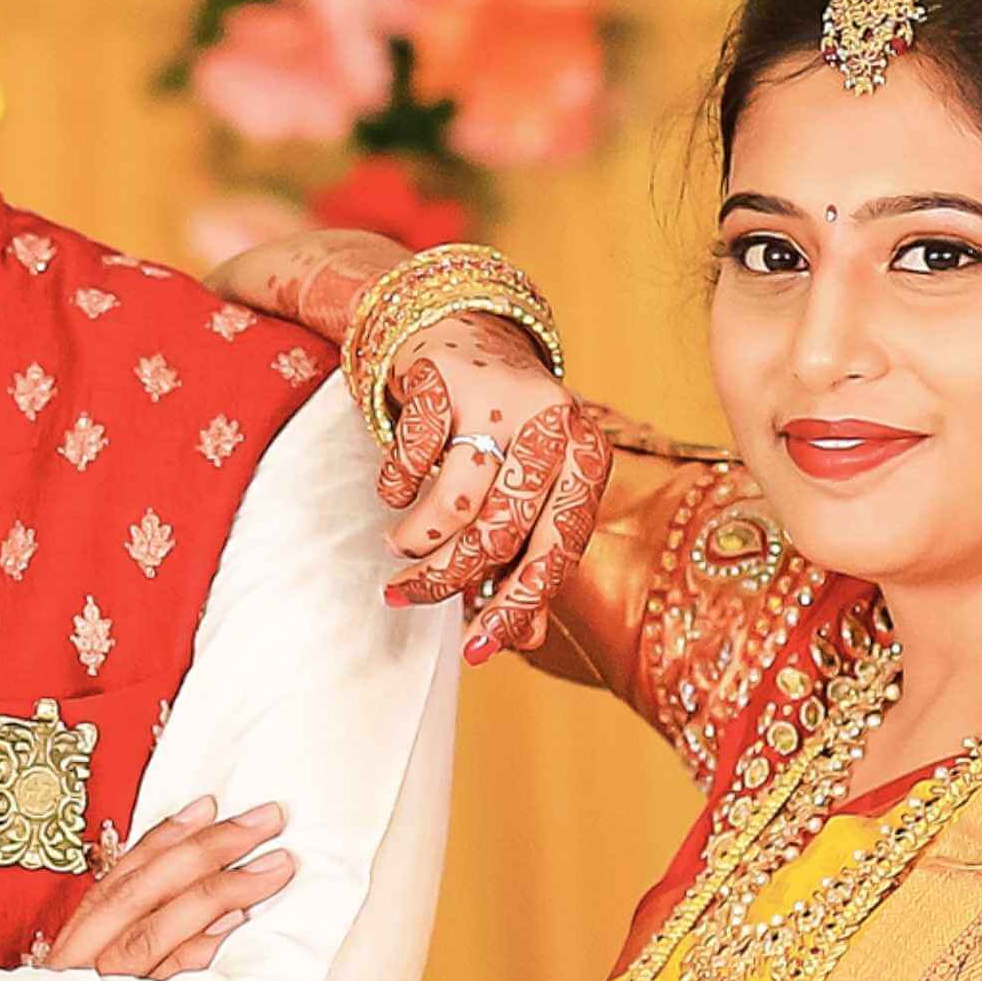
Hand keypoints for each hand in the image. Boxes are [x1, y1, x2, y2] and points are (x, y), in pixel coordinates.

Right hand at [22, 797, 291, 978]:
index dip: (165, 835)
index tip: (209, 803)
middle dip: (211, 848)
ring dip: (223, 889)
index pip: (122, 874)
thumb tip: (197, 891)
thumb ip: (129, 934)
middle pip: (148, 890)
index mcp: (74, 943)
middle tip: (268, 819)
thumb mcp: (92, 979)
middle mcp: (85, 963)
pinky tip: (240, 920)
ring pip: (161, 928)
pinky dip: (202, 946)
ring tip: (276, 865)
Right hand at [379, 330, 607, 666]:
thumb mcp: (530, 489)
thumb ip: (529, 556)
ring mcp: (500, 399)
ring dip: (415, 540)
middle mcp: (554, 425)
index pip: (557, 552)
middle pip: (499, 534)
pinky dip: (394, 489)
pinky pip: (410, 462)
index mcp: (587, 459)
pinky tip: (394, 490)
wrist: (463, 330)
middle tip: (405, 595)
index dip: (515, 606)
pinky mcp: (446, 380)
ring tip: (399, 545)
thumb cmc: (503, 429)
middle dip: (445, 579)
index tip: (476, 650)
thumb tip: (521, 637)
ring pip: (454, 505)